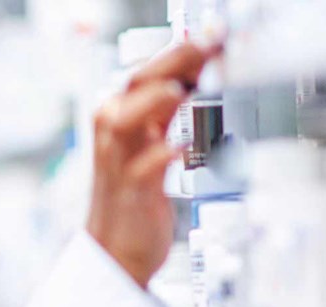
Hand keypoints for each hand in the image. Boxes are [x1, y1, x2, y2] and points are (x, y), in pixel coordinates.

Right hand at [86, 43, 218, 287]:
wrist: (116, 250)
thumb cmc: (135, 199)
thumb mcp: (151, 145)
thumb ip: (166, 112)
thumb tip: (195, 76)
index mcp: (119, 118)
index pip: (148, 71)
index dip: (180, 51)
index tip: (211, 36)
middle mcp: (114, 133)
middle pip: (139, 83)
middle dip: (176, 61)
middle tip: (210, 45)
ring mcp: (119, 160)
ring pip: (129, 117)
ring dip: (157, 100)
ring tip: (184, 88)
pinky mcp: (131, 190)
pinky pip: (145, 165)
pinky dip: (164, 153)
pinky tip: (183, 146)